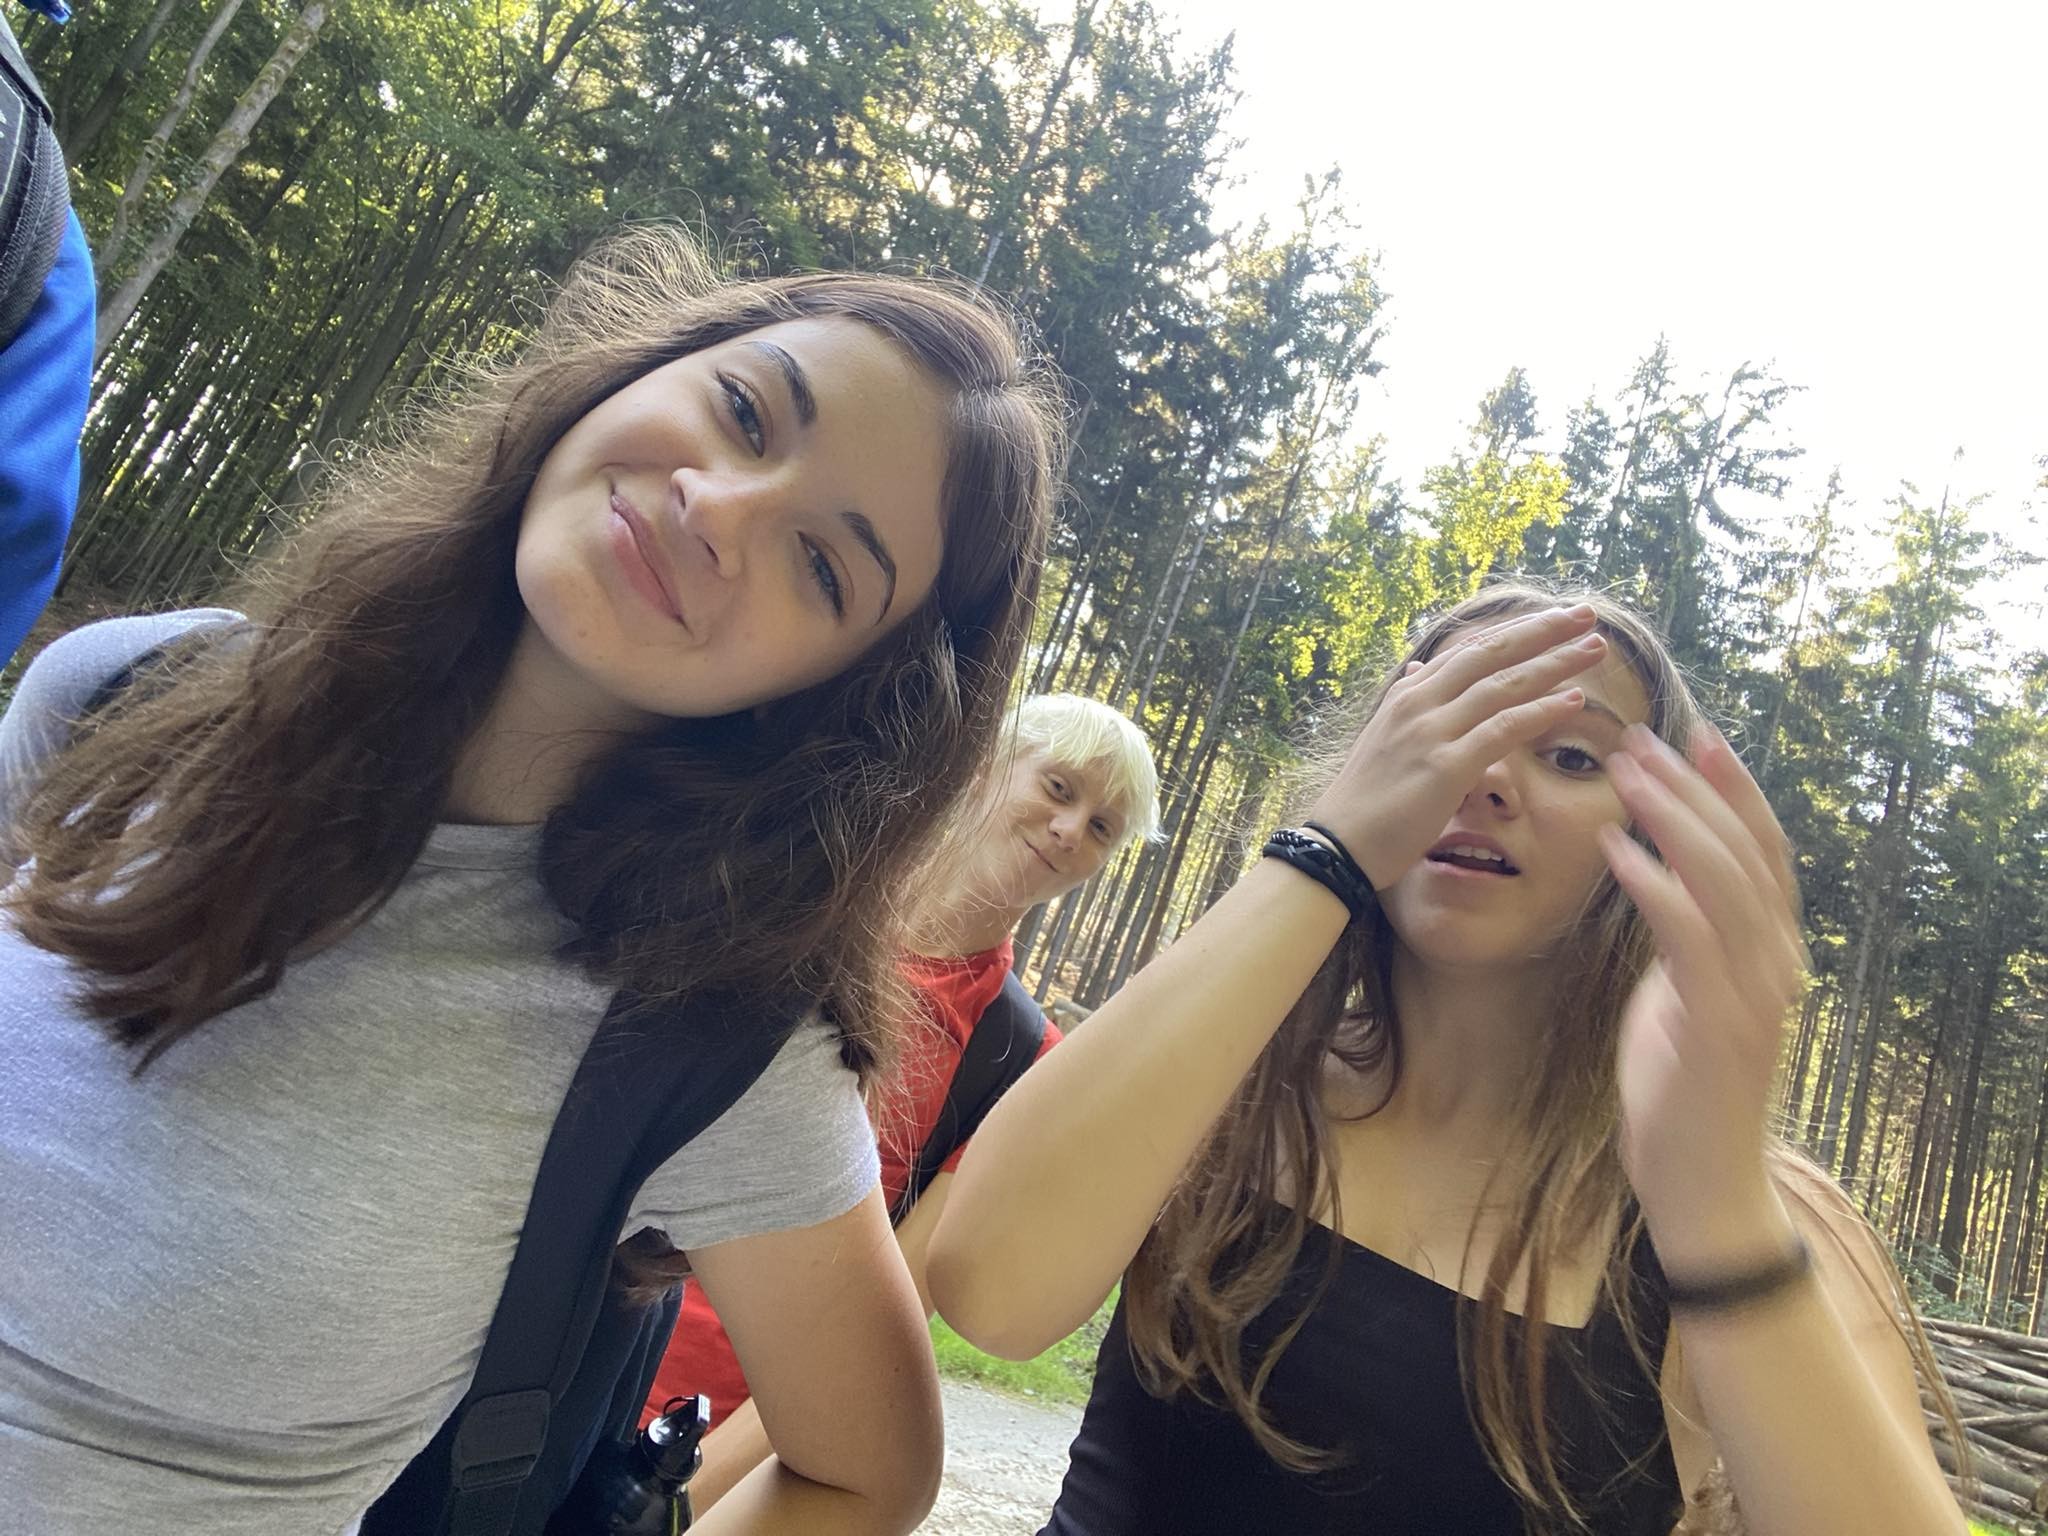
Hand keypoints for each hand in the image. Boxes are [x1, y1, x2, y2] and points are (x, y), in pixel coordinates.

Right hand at [1306, 605, 1610, 887]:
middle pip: (1493, 654)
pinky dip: (1541, 712)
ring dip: (1554, 663)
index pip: (1471, 650)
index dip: (1516, 632)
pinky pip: (1504, 729)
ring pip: (1505, 685)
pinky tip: (1573, 701)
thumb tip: (1419, 671)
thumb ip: (1407, 702)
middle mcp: (1421, 702)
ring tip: (1594, 647)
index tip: (1553, 618)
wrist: (1338, 843)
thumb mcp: (1384, 737)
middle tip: (1585, 614)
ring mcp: (1433, 731)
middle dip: (1543, 630)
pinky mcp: (1446, 765)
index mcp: (1409, 694)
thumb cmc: (1364, 799)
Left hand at [1601, 724, 1806, 1269]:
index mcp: (1770, 951)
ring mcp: (1756, 991)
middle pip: (1745, 849)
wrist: (1701, 1182)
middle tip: (1640, 736)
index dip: (1732, 789)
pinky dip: (1653, 881)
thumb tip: (1660, 882)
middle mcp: (1776, 961)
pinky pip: (1687, 933)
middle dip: (1693, 785)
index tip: (1692, 735)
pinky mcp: (1722, 1022)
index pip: (1761, 850)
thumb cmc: (1682, 1087)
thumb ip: (1684, 940)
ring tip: (1622, 773)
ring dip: (1671, 817)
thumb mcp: (1682, 996)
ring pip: (1722, 879)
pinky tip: (1613, 846)